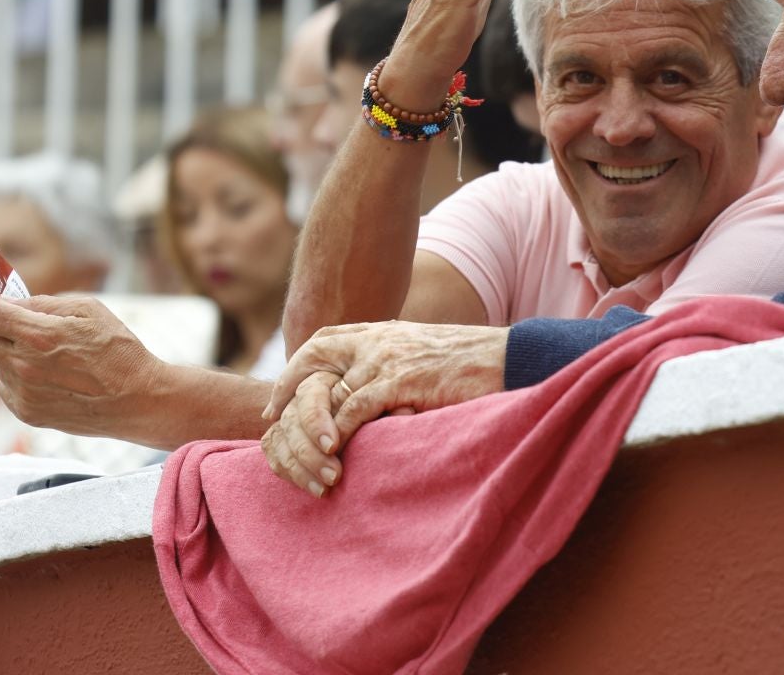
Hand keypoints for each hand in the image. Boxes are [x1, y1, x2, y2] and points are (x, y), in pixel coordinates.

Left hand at [0, 293, 161, 438]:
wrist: (137, 399)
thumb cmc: (118, 351)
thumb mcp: (89, 310)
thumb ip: (44, 303)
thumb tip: (11, 302)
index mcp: (38, 335)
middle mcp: (23, 365)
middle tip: (19, 324)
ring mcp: (22, 393)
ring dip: (10, 352)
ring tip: (47, 354)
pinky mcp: (26, 413)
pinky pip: (5, 387)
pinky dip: (19, 377)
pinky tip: (50, 376)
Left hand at [260, 321, 508, 495]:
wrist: (509, 358)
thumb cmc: (472, 365)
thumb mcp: (424, 355)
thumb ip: (395, 365)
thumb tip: (372, 394)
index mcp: (383, 332)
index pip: (325, 340)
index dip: (297, 367)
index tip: (281, 396)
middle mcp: (379, 340)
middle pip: (315, 356)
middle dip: (289, 388)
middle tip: (273, 421)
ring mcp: (388, 358)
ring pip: (330, 389)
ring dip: (312, 424)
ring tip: (303, 452)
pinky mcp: (402, 380)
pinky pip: (355, 407)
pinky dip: (338, 430)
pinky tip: (332, 451)